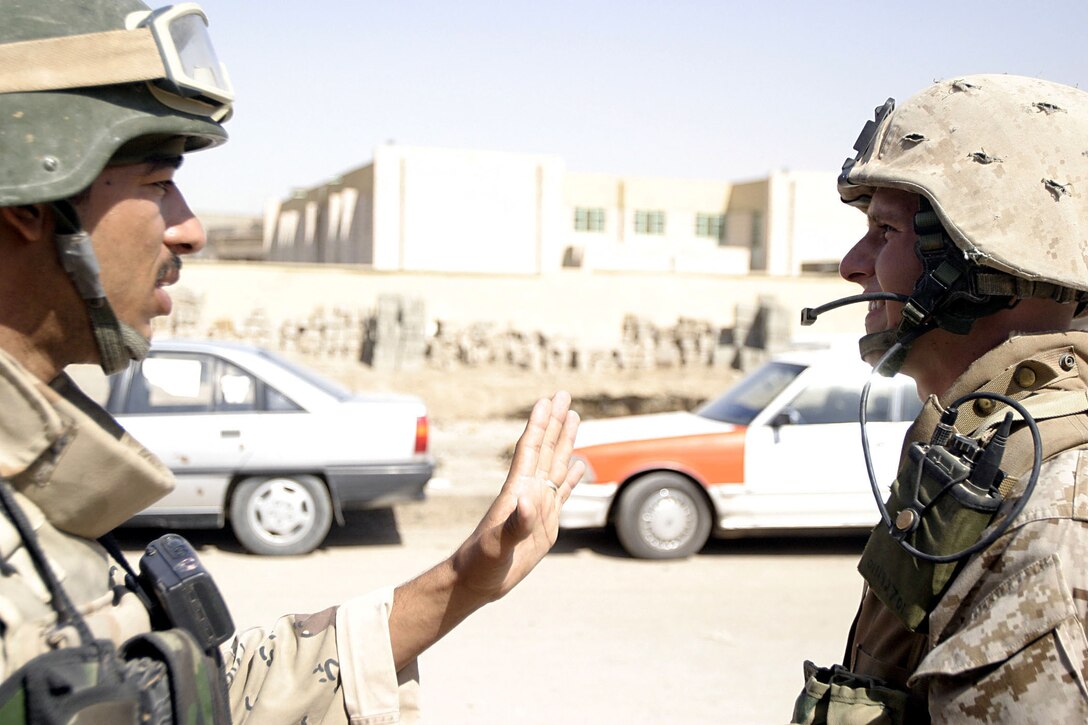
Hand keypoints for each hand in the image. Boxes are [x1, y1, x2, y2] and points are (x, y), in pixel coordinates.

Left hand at [450, 390, 583, 601]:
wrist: (476, 581)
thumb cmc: (481, 563)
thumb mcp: (498, 545)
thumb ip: (517, 523)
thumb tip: (530, 501)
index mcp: (517, 492)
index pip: (530, 450)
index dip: (539, 425)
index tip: (548, 400)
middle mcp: (528, 492)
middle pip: (545, 449)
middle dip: (555, 422)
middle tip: (564, 394)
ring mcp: (537, 506)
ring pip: (555, 465)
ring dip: (564, 441)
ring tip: (574, 417)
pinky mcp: (545, 524)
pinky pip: (560, 493)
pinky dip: (570, 478)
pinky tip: (578, 466)